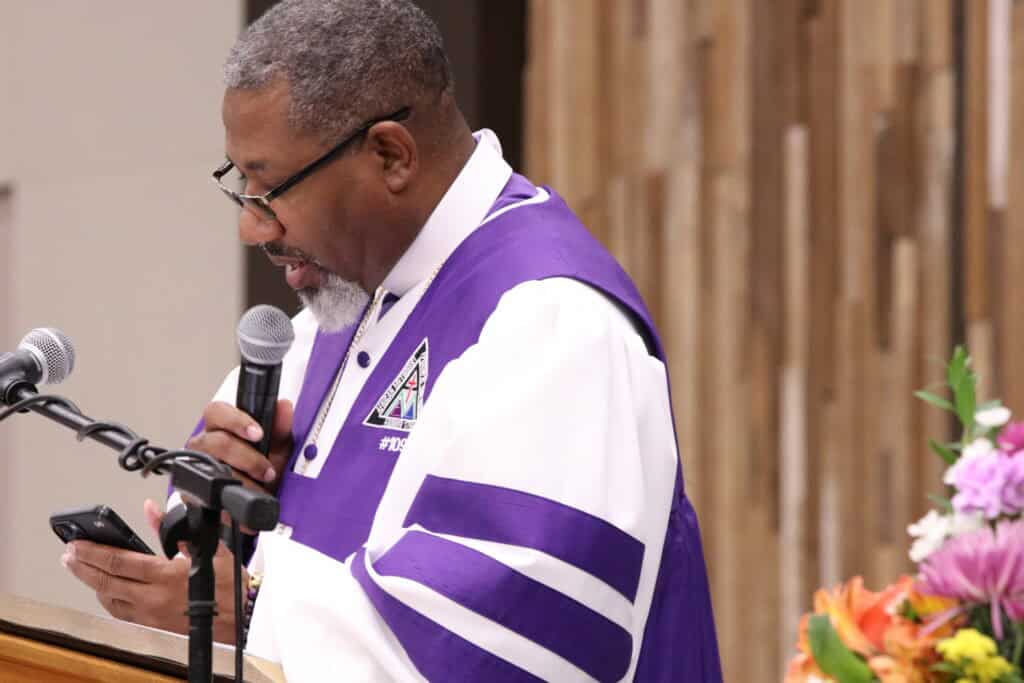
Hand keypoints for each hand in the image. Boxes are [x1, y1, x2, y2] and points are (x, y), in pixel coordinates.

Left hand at [62, 499, 245, 643]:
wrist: (240, 620)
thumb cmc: (228, 586)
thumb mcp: (209, 548)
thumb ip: (177, 527)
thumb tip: (157, 507)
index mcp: (166, 575)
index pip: (118, 562)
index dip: (93, 552)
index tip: (77, 543)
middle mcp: (152, 597)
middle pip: (105, 582)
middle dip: (82, 567)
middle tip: (69, 555)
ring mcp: (149, 614)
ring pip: (108, 599)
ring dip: (91, 583)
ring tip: (81, 569)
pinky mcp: (151, 625)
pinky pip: (119, 611)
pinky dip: (107, 598)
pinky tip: (104, 589)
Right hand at [186, 399, 293, 493]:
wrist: (263, 496)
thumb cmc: (265, 465)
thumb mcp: (278, 446)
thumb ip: (280, 426)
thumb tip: (283, 407)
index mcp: (222, 426)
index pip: (217, 411)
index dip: (236, 421)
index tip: (258, 434)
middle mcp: (206, 443)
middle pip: (216, 442)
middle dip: (246, 457)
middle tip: (266, 469)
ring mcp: (197, 466)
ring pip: (211, 467)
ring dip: (241, 478)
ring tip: (259, 486)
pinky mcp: (193, 490)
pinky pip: (207, 492)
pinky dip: (230, 495)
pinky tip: (244, 496)